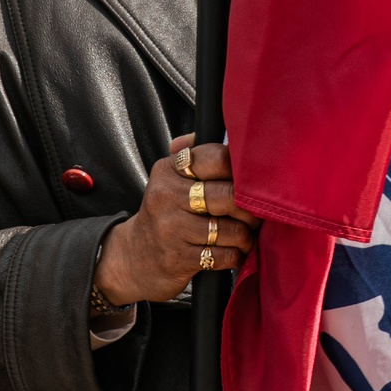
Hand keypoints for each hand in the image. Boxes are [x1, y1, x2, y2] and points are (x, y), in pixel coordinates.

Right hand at [93, 135, 259, 304]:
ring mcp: (171, 228)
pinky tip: (233, 253)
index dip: (243, 171)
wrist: (134, 257)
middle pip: (230, 195)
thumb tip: (224, 132)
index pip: (218, 159)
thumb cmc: (165, 213)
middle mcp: (166, 196)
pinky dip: (236, 256)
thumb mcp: (169, 179)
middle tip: (256, 214)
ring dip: (247, 236)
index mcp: (168, 170)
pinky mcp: (179, 258)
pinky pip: (225, 255)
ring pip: (232, 229)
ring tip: (245, 236)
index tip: (251, 182)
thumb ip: (194, 154)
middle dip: (251, 209)